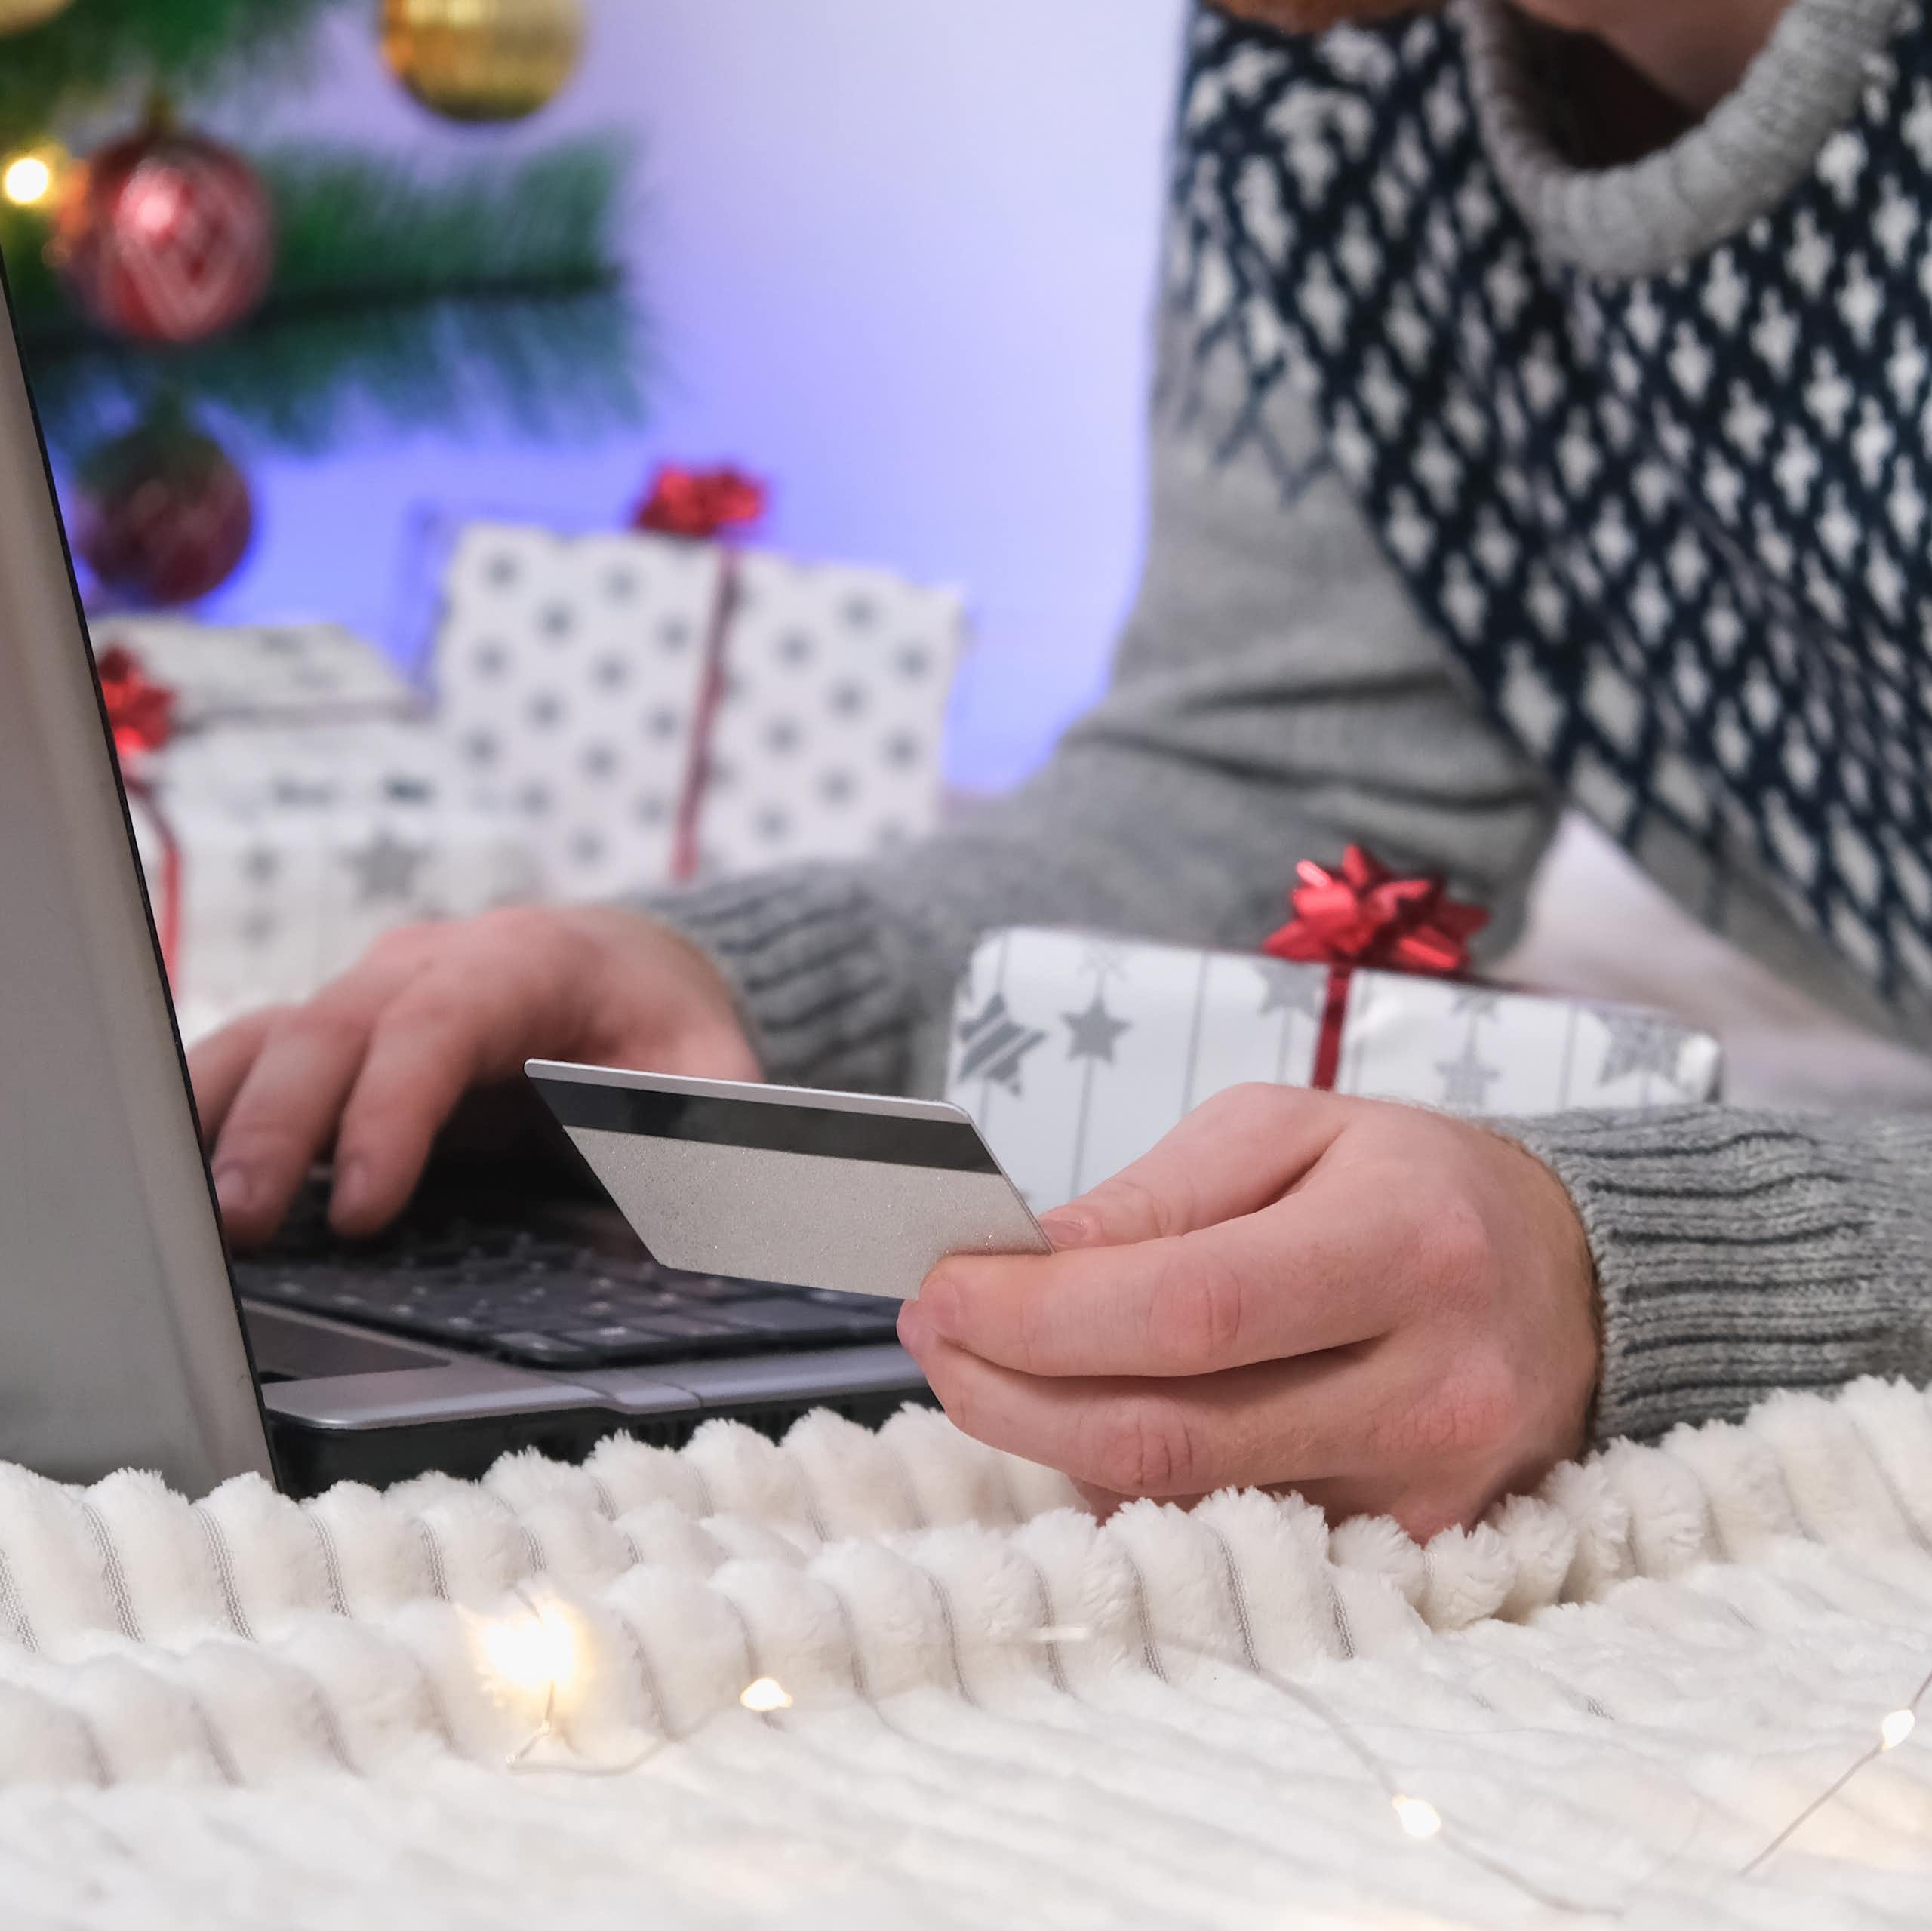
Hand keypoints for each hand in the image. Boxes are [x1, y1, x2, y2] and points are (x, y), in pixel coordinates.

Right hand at [189, 906, 758, 1246]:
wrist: (630, 967)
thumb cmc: (665, 1021)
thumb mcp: (711, 1066)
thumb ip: (712, 1129)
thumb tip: (721, 1212)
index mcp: (521, 963)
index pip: (437, 1027)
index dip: (391, 1112)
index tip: (366, 1207)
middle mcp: (428, 967)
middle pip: (332, 1031)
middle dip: (282, 1128)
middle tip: (242, 1226)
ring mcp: (373, 993)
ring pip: (272, 1036)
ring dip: (223, 1120)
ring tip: (182, 1214)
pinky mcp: (342, 1032)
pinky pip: (257, 1058)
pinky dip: (208, 1110)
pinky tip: (170, 1175)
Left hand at [898, 1086, 1599, 1538]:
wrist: (1573, 1279)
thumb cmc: (1412, 1184)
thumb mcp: (1288, 1130)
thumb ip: (1158, 1194)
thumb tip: (1030, 1261)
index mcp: (1404, 1247)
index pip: (1189, 1310)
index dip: (1040, 1317)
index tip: (940, 1291)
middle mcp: (1429, 1386)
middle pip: (1170, 1435)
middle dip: (1011, 1395)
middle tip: (936, 1339)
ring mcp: (1427, 1493)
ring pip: (1183, 1504)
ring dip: (1053, 1443)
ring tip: (997, 1367)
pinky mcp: (1412, 1552)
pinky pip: (1227, 1537)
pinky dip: (1135, 1487)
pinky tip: (1096, 1422)